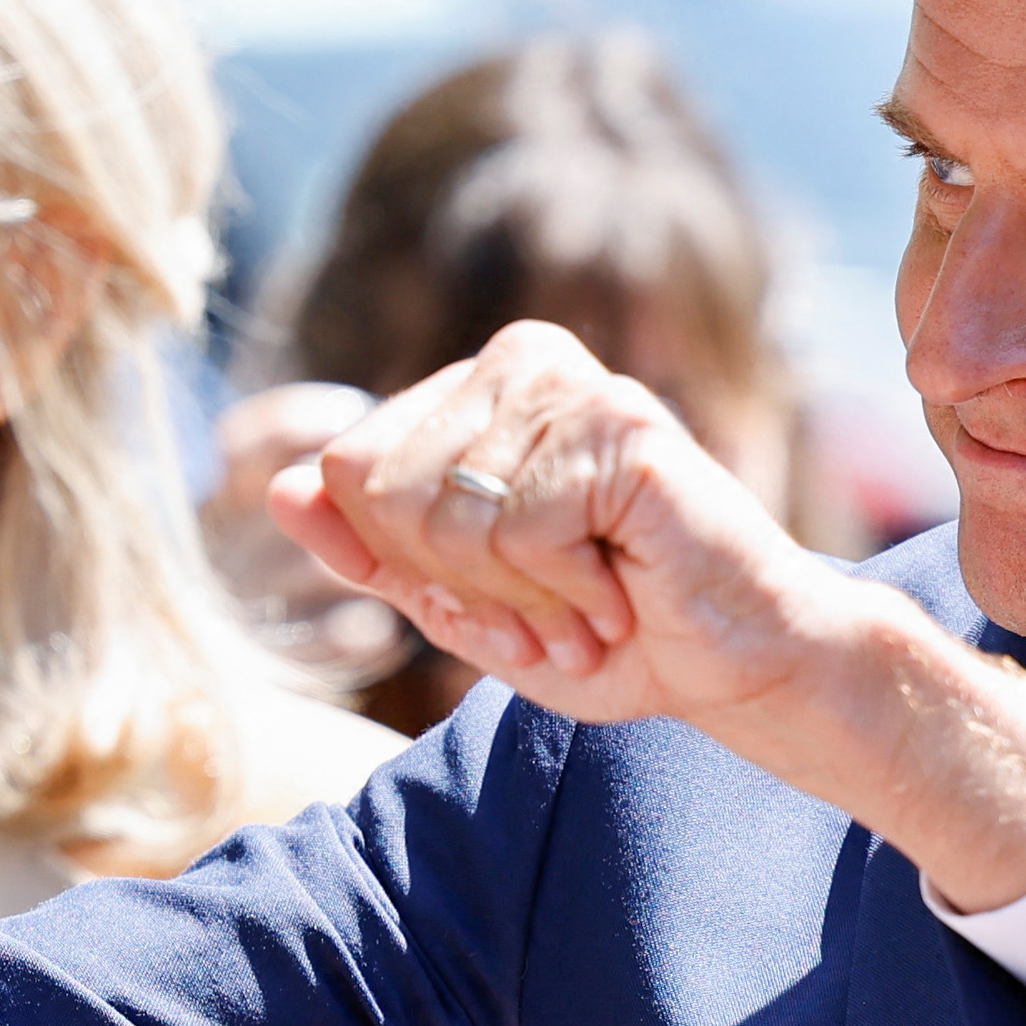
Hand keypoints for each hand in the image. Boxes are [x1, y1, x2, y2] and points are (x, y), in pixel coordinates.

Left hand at [269, 323, 1025, 907]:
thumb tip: (274, 492)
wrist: (750, 664)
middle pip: (381, 485)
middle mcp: (521, 362)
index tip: (505, 594)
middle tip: (553, 603)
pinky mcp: (622, 426)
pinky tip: (626, 585)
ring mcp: (575, 385)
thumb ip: (372, 552)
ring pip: (449, 514)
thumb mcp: (469, 607)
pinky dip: (569, 589)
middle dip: (460, 581)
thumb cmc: (621, 635)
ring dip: (523, 594)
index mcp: (477, 390)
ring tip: (594, 597)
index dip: (411, 565)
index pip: (347, 468)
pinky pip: (520, 527)